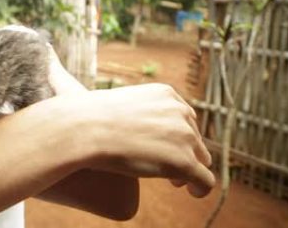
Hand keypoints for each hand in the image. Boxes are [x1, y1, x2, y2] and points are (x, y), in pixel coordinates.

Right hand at [71, 83, 214, 197]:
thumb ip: (130, 110)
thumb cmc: (87, 117)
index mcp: (165, 94)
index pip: (184, 116)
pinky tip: (190, 192)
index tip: (164, 146)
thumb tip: (122, 123)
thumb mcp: (115, 102)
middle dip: (183, 151)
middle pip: (193, 137)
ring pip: (200, 158)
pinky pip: (204, 180)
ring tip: (174, 181)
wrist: (83, 129)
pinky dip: (200, 188)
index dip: (176, 134)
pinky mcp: (184, 162)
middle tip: (167, 167)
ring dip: (190, 169)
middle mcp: (179, 112)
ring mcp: (184, 136)